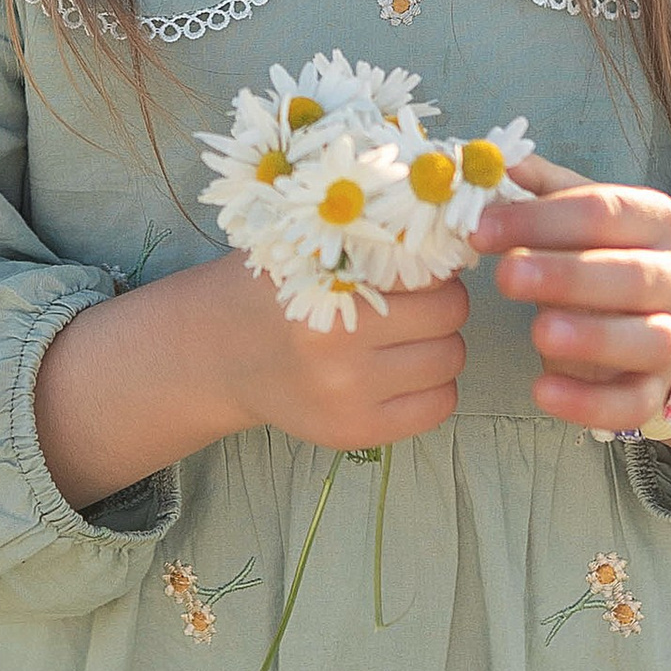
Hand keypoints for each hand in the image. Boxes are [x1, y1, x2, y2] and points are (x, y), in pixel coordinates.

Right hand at [203, 247, 472, 454]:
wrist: (217, 356)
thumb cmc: (271, 291)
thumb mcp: (309, 247)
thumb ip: (370, 238)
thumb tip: (452, 237)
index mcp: (327, 287)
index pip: (429, 267)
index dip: (433, 263)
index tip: (421, 264)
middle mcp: (337, 345)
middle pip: (449, 313)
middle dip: (442, 301)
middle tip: (416, 301)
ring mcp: (347, 395)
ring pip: (450, 358)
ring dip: (439, 343)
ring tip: (407, 337)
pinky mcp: (355, 433)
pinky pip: (439, 406)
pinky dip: (433, 387)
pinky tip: (402, 373)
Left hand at [473, 153, 670, 456]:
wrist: (646, 317)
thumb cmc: (596, 254)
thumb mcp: (573, 213)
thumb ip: (535, 189)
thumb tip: (490, 161)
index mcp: (653, 220)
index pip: (603, 211)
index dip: (541, 219)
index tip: (481, 229)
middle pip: (631, 275)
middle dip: (566, 275)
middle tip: (504, 276)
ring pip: (648, 339)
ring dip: (594, 337)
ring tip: (539, 333)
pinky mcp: (657, 389)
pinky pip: (633, 402)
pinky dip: (591, 403)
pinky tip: (542, 392)